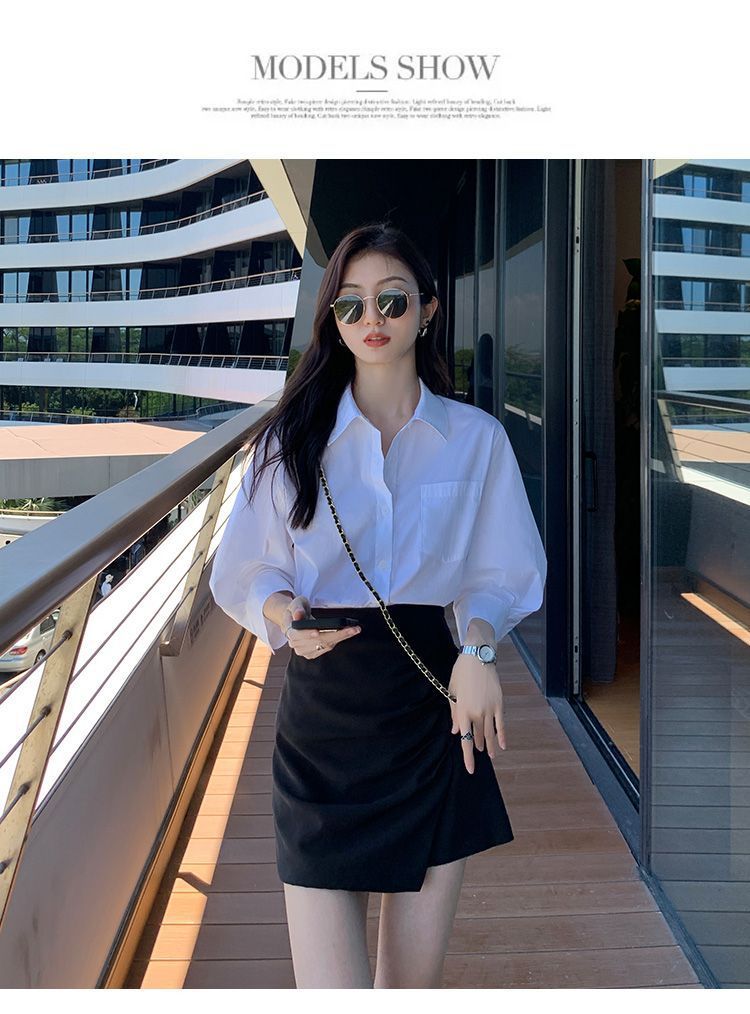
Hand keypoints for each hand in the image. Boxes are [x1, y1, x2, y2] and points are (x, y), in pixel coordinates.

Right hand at [282, 595, 360, 659]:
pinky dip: (338, 640)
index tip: (317, 631)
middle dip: (336, 635)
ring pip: (325, 645)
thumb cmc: (297, 609)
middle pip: (317, 641)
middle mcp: (296, 644)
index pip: (298, 635)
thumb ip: (297, 608)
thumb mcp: (296, 603)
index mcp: (290, 632)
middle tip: (352, 628)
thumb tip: (298, 616)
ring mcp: (304, 651)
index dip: (308, 634)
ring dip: (341, 638)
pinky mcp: (312, 653)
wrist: (296, 619)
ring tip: (354, 630)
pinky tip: (347, 634)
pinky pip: (327, 648)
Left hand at [447, 652, 506, 773]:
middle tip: (479, 754)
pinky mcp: (499, 704)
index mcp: (462, 712)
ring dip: (490, 745)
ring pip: (490, 733)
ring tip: (491, 755)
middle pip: (478, 737)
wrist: (477, 658)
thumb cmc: (461, 673)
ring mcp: (489, 710)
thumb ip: (454, 713)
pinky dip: (502, 736)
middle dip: (478, 747)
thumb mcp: (452, 692)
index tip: (470, 769)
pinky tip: (503, 745)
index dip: (468, 756)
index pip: (465, 740)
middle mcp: (476, 714)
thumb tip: (454, 730)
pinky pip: (501, 724)